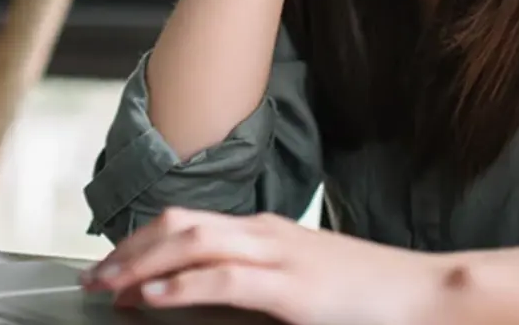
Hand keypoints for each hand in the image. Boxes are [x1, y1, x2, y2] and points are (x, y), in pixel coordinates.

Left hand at [80, 208, 447, 324]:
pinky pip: (223, 278)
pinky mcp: (292, 288)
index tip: (111, 264)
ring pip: (191, 241)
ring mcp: (279, 256)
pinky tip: (154, 295)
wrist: (427, 295)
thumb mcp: (305, 283)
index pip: (188, 221)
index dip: (141, 240)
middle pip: (179, 223)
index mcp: (266, 231)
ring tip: (109, 285)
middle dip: (129, 247)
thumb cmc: (370, 297)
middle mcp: (266, 233)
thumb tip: (216, 296)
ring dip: (141, 262)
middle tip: (92, 276)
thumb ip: (260, 284)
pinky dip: (181, 284)